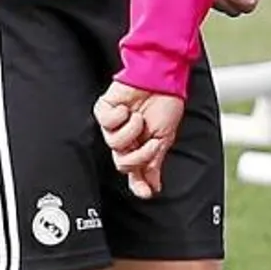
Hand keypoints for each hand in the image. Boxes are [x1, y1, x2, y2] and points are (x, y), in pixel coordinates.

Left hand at [95, 81, 184, 198]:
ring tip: (139, 118)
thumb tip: (154, 186)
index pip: (135, 172)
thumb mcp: (165, 138)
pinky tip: (126, 109)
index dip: (139, 184)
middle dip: (138, 155)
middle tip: (151, 142)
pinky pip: (105, 123)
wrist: (161, 77)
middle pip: (123, 163)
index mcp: (140, 146)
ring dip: (131, 131)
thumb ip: (155, 163)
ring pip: (114, 144)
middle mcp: (125, 138)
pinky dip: (118, 116)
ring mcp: (113, 125)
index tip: (147, 192)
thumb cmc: (166, 102)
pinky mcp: (104, 110)